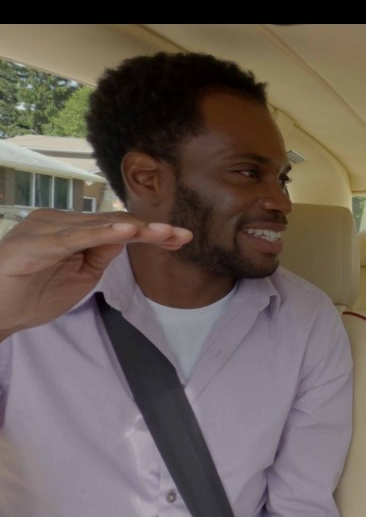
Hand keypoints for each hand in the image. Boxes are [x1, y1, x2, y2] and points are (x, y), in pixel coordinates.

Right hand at [0, 209, 191, 338]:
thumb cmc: (31, 295)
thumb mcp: (81, 275)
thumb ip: (101, 253)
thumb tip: (127, 236)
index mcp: (69, 228)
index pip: (117, 225)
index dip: (149, 231)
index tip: (180, 239)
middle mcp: (57, 221)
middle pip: (113, 222)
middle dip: (151, 229)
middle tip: (183, 235)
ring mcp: (45, 229)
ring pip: (99, 225)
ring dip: (136, 229)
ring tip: (164, 233)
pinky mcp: (35, 244)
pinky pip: (75, 237)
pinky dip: (102, 233)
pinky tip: (127, 233)